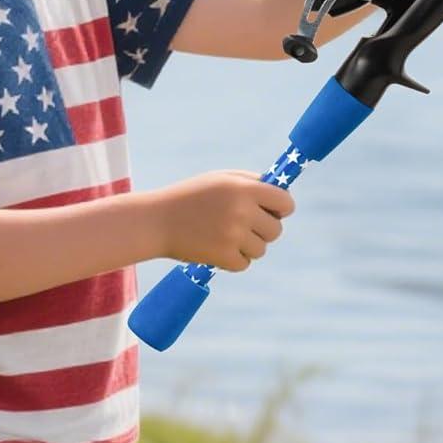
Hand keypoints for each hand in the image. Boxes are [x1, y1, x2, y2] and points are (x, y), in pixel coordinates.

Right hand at [154, 171, 294, 272]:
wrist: (157, 221)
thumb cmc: (191, 196)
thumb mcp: (221, 179)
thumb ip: (251, 182)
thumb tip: (282, 194)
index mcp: (244, 188)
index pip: (285, 202)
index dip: (282, 208)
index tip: (274, 211)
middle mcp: (242, 211)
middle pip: (276, 230)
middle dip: (264, 229)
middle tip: (245, 225)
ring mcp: (234, 235)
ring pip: (261, 249)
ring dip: (248, 246)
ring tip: (225, 235)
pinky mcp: (224, 257)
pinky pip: (245, 263)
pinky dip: (234, 259)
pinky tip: (216, 247)